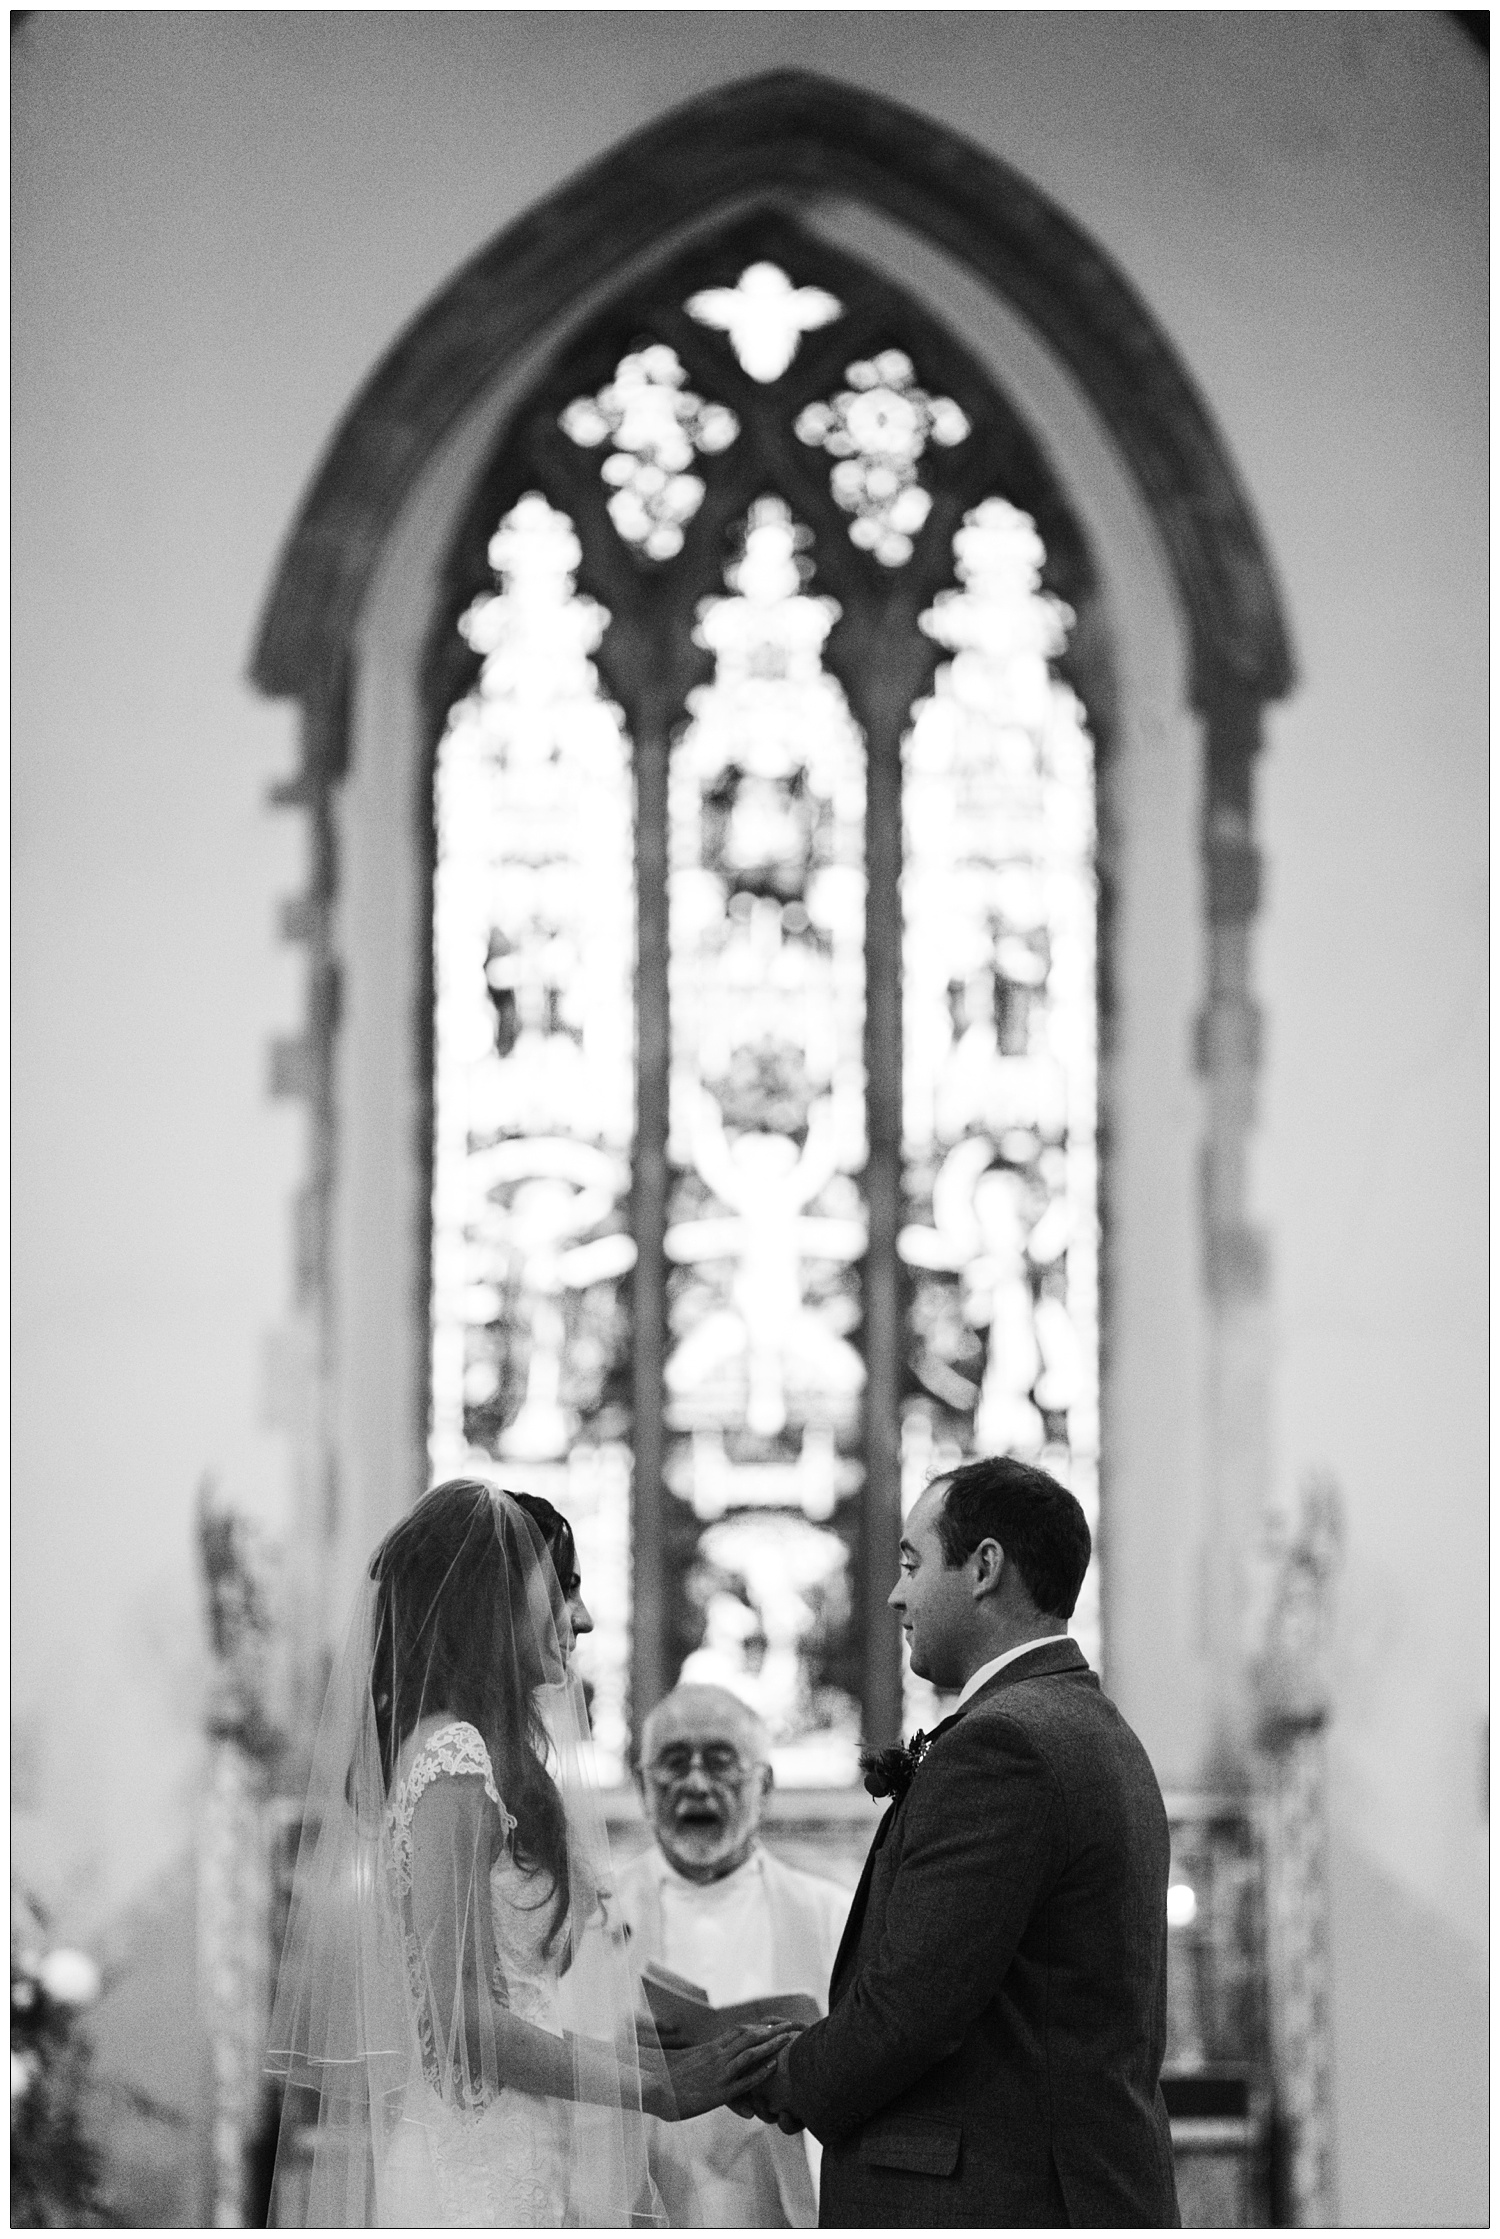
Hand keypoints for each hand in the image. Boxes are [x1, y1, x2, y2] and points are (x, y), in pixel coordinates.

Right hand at [645, 2023, 798, 2121]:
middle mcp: (716, 2055)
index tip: (774, 2023)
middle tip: (792, 2026)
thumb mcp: (680, 2061)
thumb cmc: (661, 2076)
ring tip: (790, 2040)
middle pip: (750, 2035)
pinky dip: (760, 2072)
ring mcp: (719, 2072)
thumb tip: (689, 2052)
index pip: (739, 2030)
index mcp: (709, 2047)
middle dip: (773, 2030)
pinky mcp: (719, 2092)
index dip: (758, 2027)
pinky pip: (744, 2079)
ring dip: (772, 2045)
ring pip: (751, 2052)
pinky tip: (773, 2067)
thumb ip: (692, 2056)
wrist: (652, 2087)